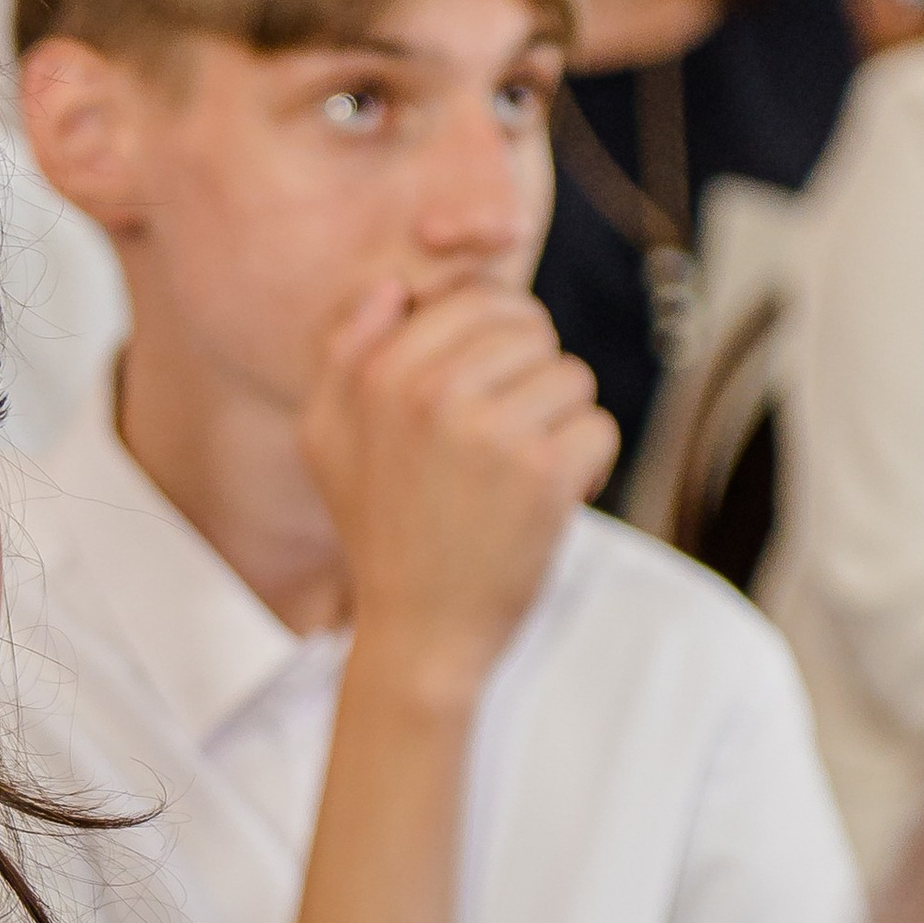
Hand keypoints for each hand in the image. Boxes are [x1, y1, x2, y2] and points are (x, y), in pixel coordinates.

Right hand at [299, 277, 617, 698]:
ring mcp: (490, 433)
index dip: (495, 343)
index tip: (480, 396)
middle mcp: (430, 394)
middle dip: (528, 379)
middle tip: (499, 442)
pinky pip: (598, 429)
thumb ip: (343, 354)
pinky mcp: (544, 474)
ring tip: (518, 477)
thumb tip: (395, 287)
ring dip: (558, 425)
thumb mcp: (325, 440)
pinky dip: (585, 468)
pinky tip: (546, 503)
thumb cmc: (378, 533)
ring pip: (571, 377)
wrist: (418, 635)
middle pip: (530, 330)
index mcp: (380, 375)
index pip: (478, 299)